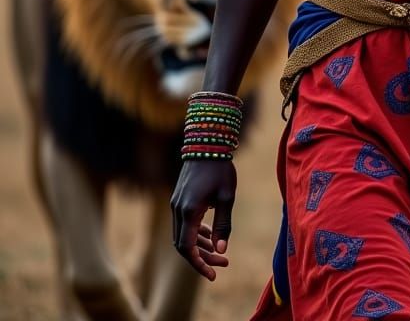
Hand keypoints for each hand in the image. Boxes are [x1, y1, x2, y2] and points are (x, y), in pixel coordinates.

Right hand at [171, 159, 236, 279]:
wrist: (207, 143)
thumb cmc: (220, 169)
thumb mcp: (226, 197)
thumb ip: (223, 224)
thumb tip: (221, 249)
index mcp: (188, 212)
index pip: (187, 248)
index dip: (198, 264)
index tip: (212, 274)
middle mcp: (178, 210)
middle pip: (184, 245)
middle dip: (203, 257)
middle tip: (224, 263)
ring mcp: (176, 205)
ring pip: (183, 235)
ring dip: (200, 246)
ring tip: (221, 253)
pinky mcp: (179, 199)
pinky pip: (184, 224)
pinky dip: (196, 233)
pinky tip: (210, 235)